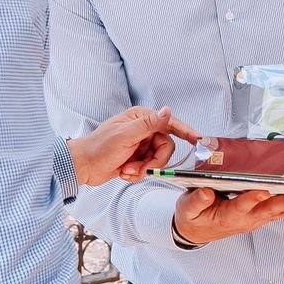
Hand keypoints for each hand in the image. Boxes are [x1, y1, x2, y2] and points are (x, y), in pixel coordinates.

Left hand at [68, 106, 200, 186]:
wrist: (83, 166)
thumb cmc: (99, 148)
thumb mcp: (126, 135)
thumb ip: (149, 124)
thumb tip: (168, 110)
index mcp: (141, 118)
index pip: (170, 123)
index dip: (186, 132)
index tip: (200, 140)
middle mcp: (142, 129)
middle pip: (165, 147)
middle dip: (154, 161)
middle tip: (141, 168)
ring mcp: (140, 144)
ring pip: (158, 160)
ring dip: (143, 169)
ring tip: (127, 171)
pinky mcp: (136, 158)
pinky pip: (148, 168)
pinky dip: (138, 173)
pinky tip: (124, 172)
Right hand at [173, 187, 283, 245]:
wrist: (197, 232)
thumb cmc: (194, 217)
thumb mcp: (187, 209)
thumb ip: (195, 201)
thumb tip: (206, 192)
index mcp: (227, 215)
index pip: (241, 206)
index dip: (252, 199)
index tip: (263, 191)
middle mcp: (246, 219)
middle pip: (269, 210)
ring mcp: (255, 219)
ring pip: (280, 213)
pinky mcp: (261, 217)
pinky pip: (282, 213)